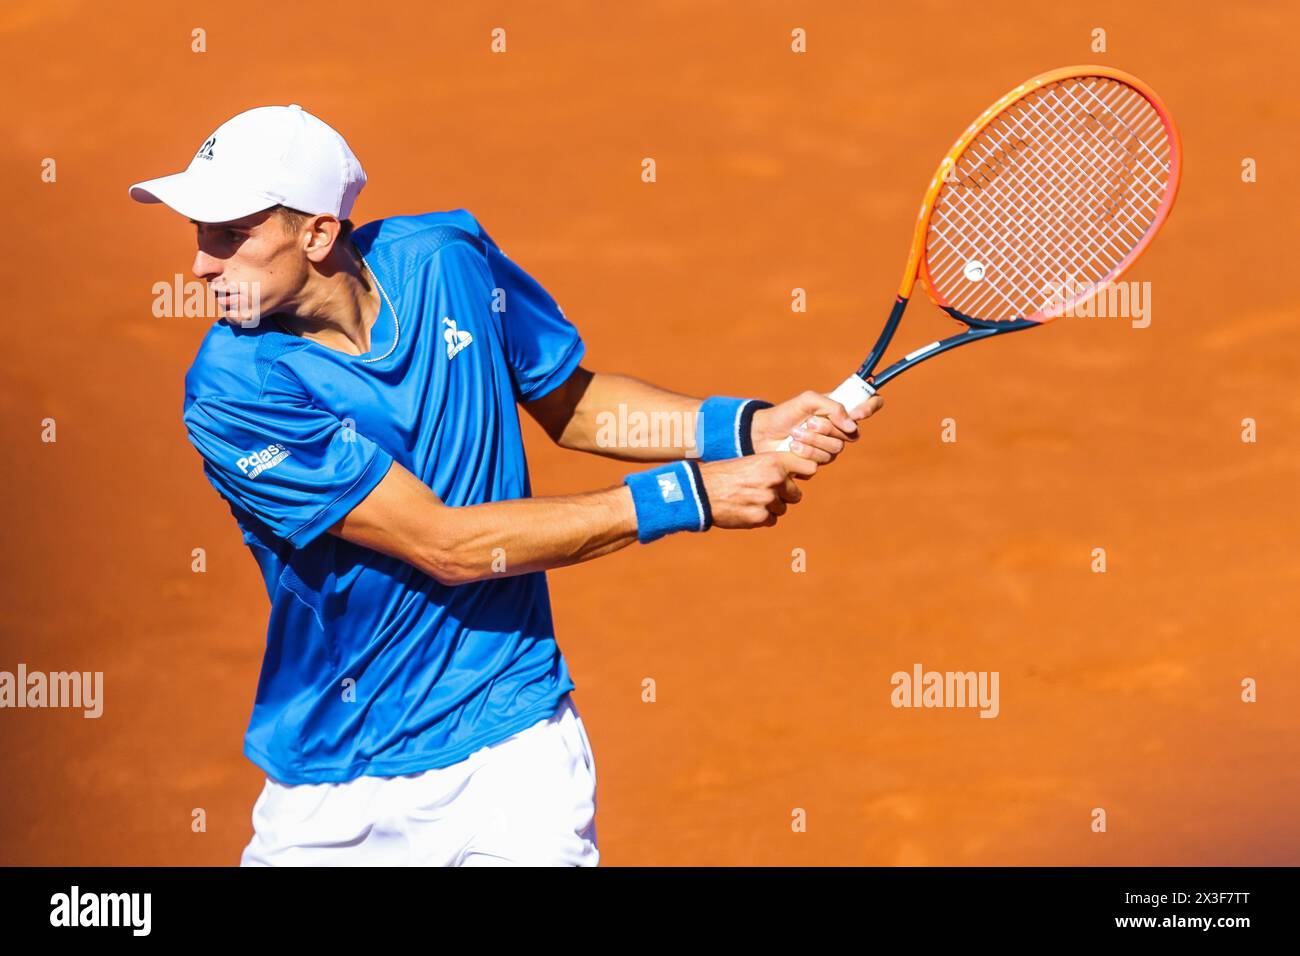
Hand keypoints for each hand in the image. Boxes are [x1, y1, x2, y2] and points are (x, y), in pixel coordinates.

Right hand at [698, 452, 818, 529]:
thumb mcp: (751, 461)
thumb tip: (792, 480)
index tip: (792, 479)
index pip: (808, 469)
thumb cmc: (724, 474)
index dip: (801, 476)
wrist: (701, 490)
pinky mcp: (760, 517)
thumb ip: (772, 469)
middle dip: (783, 496)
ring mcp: (768, 499)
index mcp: (774, 462)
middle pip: (795, 495)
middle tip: (763, 493)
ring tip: (749, 501)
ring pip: (781, 509)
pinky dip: (760, 518)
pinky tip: (744, 510)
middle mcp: (775, 479)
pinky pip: (770, 521)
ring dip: (770, 508)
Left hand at [751, 390, 884, 462]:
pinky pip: (821, 462)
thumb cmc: (786, 413)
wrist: (764, 433)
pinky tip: (792, 447)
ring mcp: (829, 448)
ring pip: (836, 450)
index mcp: (841, 410)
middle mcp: (839, 430)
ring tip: (795, 434)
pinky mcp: (816, 463)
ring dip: (813, 441)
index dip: (870, 407)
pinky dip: (805, 452)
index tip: (858, 413)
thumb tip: (852, 426)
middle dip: (827, 428)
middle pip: (851, 434)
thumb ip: (833, 407)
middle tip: (809, 422)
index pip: (870, 405)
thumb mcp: (808, 400)